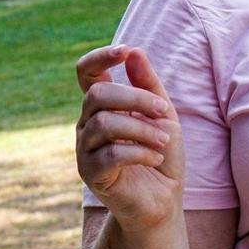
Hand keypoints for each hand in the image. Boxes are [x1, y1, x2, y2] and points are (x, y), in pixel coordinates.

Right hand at [75, 45, 183, 232]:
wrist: (163, 198)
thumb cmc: (161, 152)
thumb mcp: (161, 113)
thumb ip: (148, 84)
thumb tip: (134, 50)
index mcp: (102, 106)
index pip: (85, 72)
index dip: (100, 57)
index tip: (125, 52)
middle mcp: (86, 124)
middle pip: (98, 95)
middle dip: (136, 98)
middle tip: (164, 111)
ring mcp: (84, 149)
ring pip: (104, 123)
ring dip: (142, 129)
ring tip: (164, 141)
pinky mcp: (90, 173)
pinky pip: (110, 154)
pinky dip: (140, 152)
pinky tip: (155, 159)